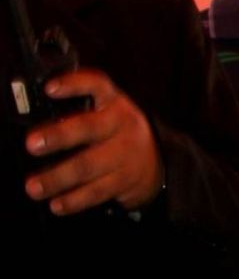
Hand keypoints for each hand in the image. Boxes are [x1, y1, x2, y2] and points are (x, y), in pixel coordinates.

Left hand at [23, 68, 163, 215]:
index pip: (97, 85)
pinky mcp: (125, 180)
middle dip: (59, 136)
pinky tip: (57, 204)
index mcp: (113, 103)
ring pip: (89, 166)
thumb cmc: (116, 132)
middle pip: (89, 128)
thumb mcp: (106, 112)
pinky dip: (74, 200)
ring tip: (34, 186)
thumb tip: (30, 116)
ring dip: (58, 177)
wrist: (156, 160)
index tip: (50, 88)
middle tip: (32, 143)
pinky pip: (97, 191)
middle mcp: (121, 125)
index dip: (74, 85)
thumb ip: (77, 111)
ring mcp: (125, 154)